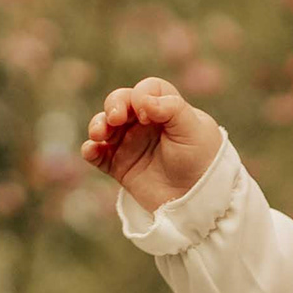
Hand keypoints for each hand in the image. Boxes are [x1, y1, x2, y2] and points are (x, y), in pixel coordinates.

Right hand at [81, 77, 224, 212]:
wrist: (199, 201)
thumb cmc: (202, 161)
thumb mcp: (194, 130)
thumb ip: (171, 108)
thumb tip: (143, 100)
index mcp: (166, 110)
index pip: (146, 90)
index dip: (141, 95)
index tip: (146, 114)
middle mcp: (146, 124)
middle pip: (121, 102)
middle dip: (113, 105)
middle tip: (115, 119)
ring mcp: (130, 144)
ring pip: (105, 126)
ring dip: (98, 125)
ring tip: (99, 134)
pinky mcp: (120, 166)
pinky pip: (98, 155)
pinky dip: (90, 150)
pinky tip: (91, 149)